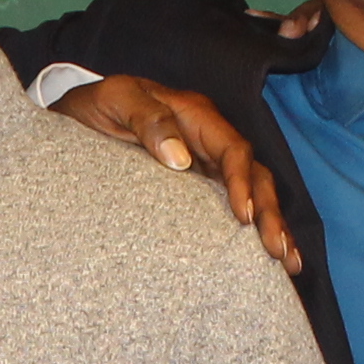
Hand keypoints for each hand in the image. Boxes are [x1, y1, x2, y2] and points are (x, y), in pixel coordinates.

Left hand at [50, 73, 300, 270]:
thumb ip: (146, 119)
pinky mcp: (197, 186)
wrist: (74, 118)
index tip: (244, 218)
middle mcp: (209, 140)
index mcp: (195, 115)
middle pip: (253, 175)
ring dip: (273, 226)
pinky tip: (267, 260)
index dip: (242, 182)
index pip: (232, 149)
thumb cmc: (94, 106)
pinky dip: (254, 231)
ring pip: (253, 193)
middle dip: (270, 213)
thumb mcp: (113, 99)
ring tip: (289, 263)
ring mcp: (206, 164)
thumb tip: (180, 159)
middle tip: (278, 252)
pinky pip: (234, 206)